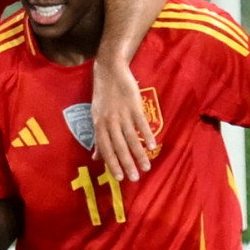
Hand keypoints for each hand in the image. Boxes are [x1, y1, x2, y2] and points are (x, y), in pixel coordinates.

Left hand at [91, 59, 156, 181]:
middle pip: (118, 146)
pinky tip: (153, 146)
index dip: (112, 164)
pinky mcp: (134, 105)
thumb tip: (95, 158)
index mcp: (99, 125)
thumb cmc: (103, 96)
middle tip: (135, 178)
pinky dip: (147, 135)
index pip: (105, 149)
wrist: (110, 71)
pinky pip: (141, 123)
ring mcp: (122, 113)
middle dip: (127, 164)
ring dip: (139, 154)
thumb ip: (98, 138)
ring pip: (131, 138)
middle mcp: (109, 121)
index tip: (119, 178)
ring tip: (146, 167)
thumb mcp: (96, 117)